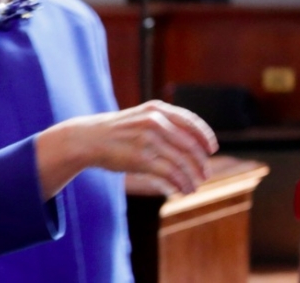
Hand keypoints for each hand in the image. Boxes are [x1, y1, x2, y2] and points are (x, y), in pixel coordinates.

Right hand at [36, 100, 217, 198]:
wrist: (87, 138)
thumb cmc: (116, 131)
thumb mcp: (140, 117)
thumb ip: (164, 124)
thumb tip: (194, 142)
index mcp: (156, 109)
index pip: (191, 122)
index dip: (205, 137)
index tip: (212, 149)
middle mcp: (154, 121)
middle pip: (190, 146)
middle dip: (200, 163)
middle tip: (205, 174)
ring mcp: (148, 139)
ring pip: (181, 163)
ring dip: (191, 178)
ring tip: (192, 188)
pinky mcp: (141, 158)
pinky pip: (170, 174)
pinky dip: (179, 184)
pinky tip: (180, 191)